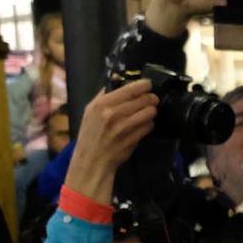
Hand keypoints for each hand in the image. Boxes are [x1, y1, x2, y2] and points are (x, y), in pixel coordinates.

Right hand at [61, 79, 156, 203]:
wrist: (92, 160)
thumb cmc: (91, 134)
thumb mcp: (90, 111)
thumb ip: (104, 96)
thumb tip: (119, 82)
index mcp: (102, 104)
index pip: (130, 89)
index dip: (144, 85)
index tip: (148, 85)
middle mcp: (113, 114)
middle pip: (144, 99)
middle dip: (151, 99)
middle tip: (152, 100)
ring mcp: (124, 127)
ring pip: (150, 112)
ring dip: (151, 112)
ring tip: (147, 113)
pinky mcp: (133, 139)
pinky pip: (149, 126)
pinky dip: (149, 125)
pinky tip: (143, 126)